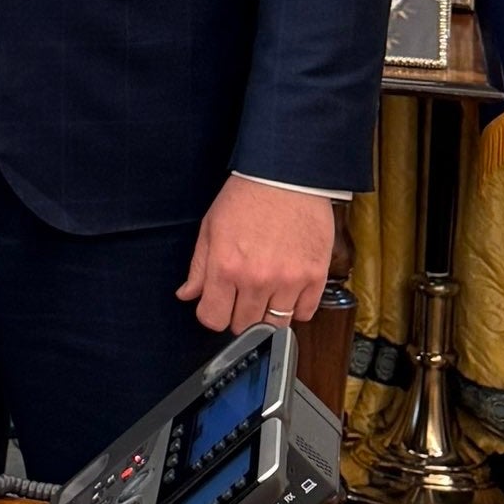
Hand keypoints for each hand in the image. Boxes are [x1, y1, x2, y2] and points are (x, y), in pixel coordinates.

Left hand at [177, 176, 333, 332]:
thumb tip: (187, 294)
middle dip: (239, 315)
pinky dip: (296, 309)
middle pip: (244, 326)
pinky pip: (305, 314)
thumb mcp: (210, 228)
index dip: (212, 315)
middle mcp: (256, 279)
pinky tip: (288, 292)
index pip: (213, 319)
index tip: (217, 306)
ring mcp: (289, 280)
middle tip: (241, 297)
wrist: (286, 177)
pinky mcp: (315, 277)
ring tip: (266, 294)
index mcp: (225, 267)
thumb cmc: (246, 198)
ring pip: (275, 325)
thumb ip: (199, 267)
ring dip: (268, 315)